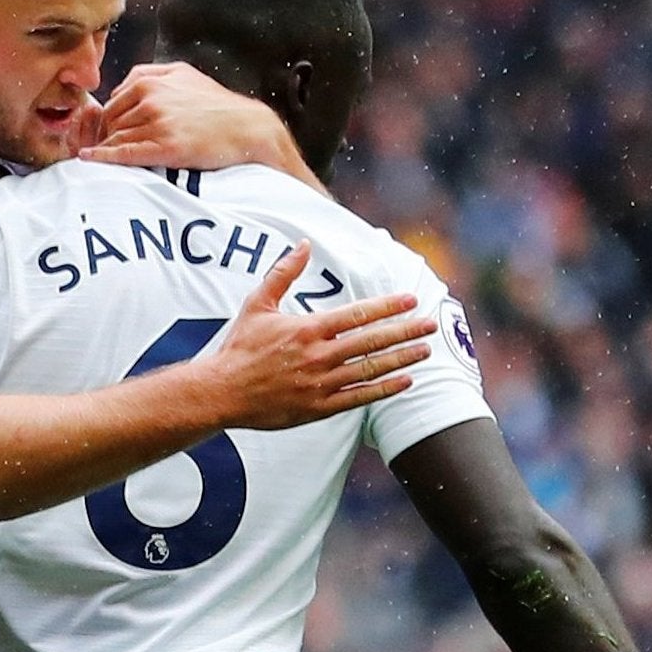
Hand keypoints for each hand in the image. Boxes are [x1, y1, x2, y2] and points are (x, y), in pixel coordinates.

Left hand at [80, 63, 320, 191]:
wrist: (247, 128)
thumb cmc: (215, 104)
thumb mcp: (183, 74)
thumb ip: (150, 73)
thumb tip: (121, 86)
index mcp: (150, 80)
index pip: (112, 104)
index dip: (108, 123)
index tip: (109, 137)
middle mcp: (151, 98)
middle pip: (109, 122)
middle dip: (105, 137)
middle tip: (108, 152)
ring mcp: (158, 122)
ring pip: (116, 138)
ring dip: (108, 150)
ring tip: (105, 160)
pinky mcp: (166, 147)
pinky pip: (124, 152)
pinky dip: (103, 157)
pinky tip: (90, 159)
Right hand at [207, 243, 434, 428]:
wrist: (221, 392)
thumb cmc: (239, 347)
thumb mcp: (257, 304)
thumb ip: (283, 273)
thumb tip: (303, 244)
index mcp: (307, 329)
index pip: (357, 314)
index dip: (388, 306)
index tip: (410, 300)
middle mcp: (319, 356)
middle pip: (372, 341)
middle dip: (405, 331)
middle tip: (430, 324)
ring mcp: (320, 383)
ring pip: (370, 369)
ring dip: (401, 359)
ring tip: (425, 351)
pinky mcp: (318, 407)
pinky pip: (359, 397)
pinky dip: (384, 389)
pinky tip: (404, 381)